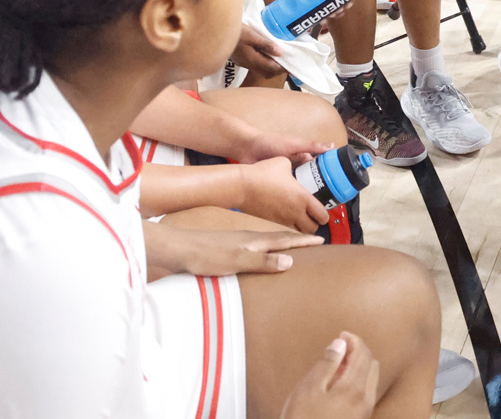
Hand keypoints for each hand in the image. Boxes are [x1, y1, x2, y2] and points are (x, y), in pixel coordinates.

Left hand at [144, 220, 320, 279]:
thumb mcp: (236, 261)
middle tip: (315, 241)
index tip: (321, 240)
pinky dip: (269, 249)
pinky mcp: (230, 248)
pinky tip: (264, 255)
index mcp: (254, 241)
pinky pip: (258, 247)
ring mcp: (239, 242)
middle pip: (280, 238)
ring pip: (269, 241)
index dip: (303, 241)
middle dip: (298, 240)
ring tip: (296, 248)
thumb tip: (290, 260)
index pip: (285, 240)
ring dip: (284, 244)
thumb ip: (262, 261)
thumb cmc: (206, 256)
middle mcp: (249, 238)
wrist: (179, 248)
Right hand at [233, 23, 286, 77]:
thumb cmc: (234, 32)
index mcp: (253, 60)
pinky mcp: (241, 59)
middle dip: (277, 69)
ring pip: (261, 69)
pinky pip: (255, 64)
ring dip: (270, 66)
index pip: (272, 68)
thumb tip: (280, 52)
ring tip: (277, 56)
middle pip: (267, 73)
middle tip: (286, 60)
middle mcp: (249, 64)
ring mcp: (244, 63)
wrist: (216, 33)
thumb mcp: (252, 35)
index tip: (291, 63)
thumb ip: (266, 44)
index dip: (283, 67)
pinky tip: (265, 52)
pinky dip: (263, 61)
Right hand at [238, 156, 326, 232]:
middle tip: (314, 216)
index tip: (324, 210)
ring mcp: (282, 219)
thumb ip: (294, 166)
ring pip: (299, 230)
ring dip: (303, 225)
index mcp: (302, 198)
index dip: (325, 215)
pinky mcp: (271, 220)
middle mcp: (295, 211)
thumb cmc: (262, 173)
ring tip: (302, 216)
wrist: (242, 186)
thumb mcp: (283, 163)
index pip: (322, 215)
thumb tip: (294, 167)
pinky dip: (290, 223)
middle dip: (316, 223)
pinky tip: (287, 213)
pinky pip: (286, 226)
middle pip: (312, 228)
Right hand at [283, 332, 379, 418]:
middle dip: (358, 352)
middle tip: (339, 350)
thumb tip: (340, 344)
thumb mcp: (308, 388)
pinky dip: (358, 382)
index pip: (363, 353)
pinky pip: (366, 394)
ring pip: (371, 380)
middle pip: (371, 365)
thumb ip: (327, 363)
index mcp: (354, 389)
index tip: (341, 335)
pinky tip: (339, 386)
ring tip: (337, 368)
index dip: (353, 339)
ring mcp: (364, 413)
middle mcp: (365, 401)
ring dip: (359, 367)